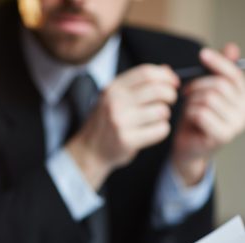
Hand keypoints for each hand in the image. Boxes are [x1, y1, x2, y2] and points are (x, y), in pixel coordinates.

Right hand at [66, 65, 178, 189]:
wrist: (89, 151)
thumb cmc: (106, 123)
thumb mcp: (114, 98)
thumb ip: (137, 83)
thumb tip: (167, 70)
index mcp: (112, 89)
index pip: (146, 73)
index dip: (166, 76)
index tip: (173, 83)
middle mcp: (114, 103)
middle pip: (158, 90)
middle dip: (170, 95)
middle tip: (168, 102)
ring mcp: (120, 122)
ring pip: (162, 111)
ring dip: (164, 115)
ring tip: (154, 119)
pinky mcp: (127, 140)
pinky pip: (160, 130)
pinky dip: (161, 130)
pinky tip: (151, 132)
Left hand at [173, 43, 244, 185]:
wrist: (188, 148)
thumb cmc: (196, 118)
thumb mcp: (206, 91)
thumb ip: (217, 71)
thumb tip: (231, 47)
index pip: (234, 74)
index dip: (218, 62)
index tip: (202, 54)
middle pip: (219, 85)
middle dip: (197, 85)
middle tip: (185, 92)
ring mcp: (236, 124)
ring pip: (208, 99)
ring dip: (192, 102)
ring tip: (189, 109)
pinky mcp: (223, 135)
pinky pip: (201, 113)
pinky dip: (190, 113)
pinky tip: (190, 120)